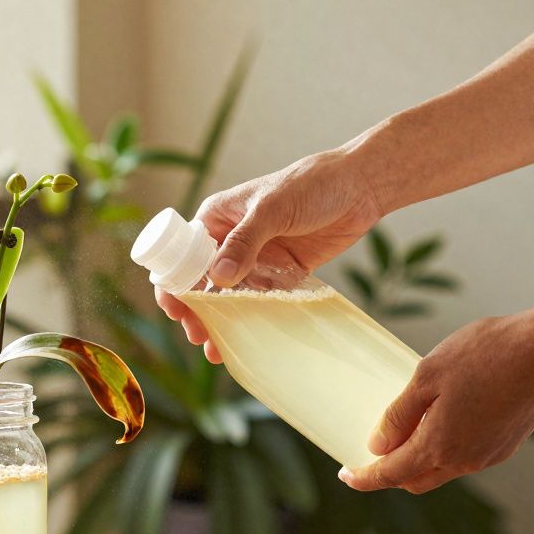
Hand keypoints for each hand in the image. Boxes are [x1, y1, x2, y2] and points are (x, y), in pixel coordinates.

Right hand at [157, 148, 383, 362]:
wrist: (359, 187)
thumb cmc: (310, 184)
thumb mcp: (272, 209)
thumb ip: (245, 242)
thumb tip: (218, 277)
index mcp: (218, 217)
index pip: (183, 253)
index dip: (174, 283)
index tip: (175, 309)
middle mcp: (232, 239)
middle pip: (203, 281)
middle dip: (198, 310)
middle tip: (197, 335)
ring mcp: (257, 257)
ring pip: (231, 296)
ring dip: (222, 321)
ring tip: (217, 348)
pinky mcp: (282, 272)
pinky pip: (262, 300)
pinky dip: (253, 319)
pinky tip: (247, 339)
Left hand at [339, 312, 533, 493]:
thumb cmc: (486, 355)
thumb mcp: (427, 377)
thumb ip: (398, 415)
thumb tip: (378, 446)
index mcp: (439, 447)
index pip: (391, 474)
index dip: (364, 477)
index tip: (345, 475)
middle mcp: (465, 461)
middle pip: (416, 479)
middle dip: (390, 473)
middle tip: (371, 454)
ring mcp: (489, 455)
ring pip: (442, 469)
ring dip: (419, 459)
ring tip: (404, 430)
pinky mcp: (507, 444)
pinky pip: (464, 455)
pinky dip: (444, 448)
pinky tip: (440, 420)